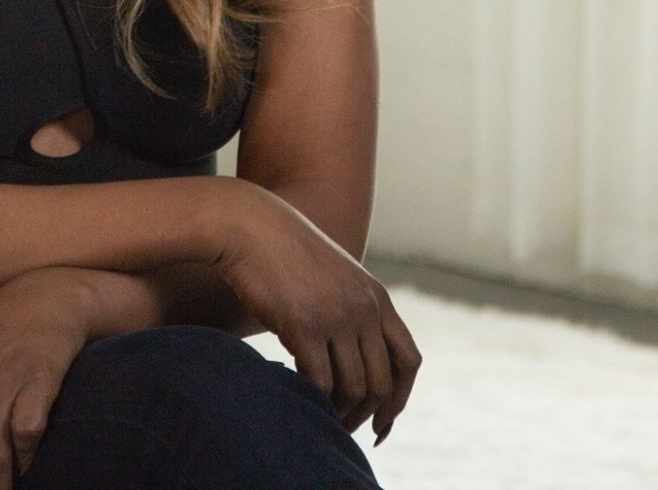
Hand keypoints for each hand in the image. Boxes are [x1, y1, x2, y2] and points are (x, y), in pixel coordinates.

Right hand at [210, 182, 421, 442]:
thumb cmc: (284, 253)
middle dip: (367, 415)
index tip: (383, 422)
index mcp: (377, 298)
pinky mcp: (304, 325)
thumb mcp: (334, 277)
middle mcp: (365, 308)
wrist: (248, 226)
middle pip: (382, 383)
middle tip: (347, 431)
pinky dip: (313, 398)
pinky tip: (297, 395)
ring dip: (339, 412)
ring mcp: (337, 317)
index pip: (408, 361)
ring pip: (353, 388)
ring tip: (320, 417)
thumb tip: (355, 357)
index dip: (399, 399)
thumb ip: (352, 309)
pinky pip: (319, 381)